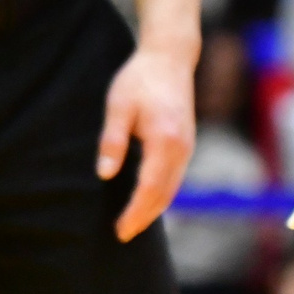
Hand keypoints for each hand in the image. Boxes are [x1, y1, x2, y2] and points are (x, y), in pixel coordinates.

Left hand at [100, 42, 195, 241]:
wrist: (169, 58)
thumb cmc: (139, 80)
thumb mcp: (118, 107)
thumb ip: (112, 141)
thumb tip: (105, 174)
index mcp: (165, 140)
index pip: (150, 187)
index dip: (135, 212)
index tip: (120, 229)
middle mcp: (182, 148)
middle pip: (165, 193)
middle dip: (144, 217)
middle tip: (123, 235)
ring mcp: (188, 146)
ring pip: (173, 187)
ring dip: (154, 208)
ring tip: (133, 223)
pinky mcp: (187, 143)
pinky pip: (176, 177)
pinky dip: (163, 194)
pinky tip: (148, 200)